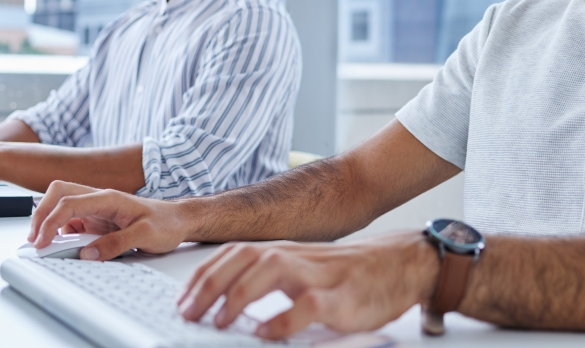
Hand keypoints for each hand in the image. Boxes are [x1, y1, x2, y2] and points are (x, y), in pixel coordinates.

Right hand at [28, 181, 187, 257]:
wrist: (179, 221)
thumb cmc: (166, 223)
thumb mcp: (146, 235)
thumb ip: (117, 244)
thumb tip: (88, 254)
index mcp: (109, 197)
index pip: (69, 202)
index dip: (50, 221)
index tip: (41, 242)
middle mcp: (100, 200)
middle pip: (58, 194)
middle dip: (41, 214)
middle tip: (34, 240)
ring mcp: (97, 209)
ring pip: (62, 206)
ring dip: (49, 222)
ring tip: (43, 245)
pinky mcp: (97, 220)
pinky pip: (72, 221)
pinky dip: (61, 231)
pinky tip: (62, 245)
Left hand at [177, 231, 439, 339]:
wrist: (402, 264)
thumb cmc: (351, 273)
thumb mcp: (305, 271)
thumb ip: (271, 280)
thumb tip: (225, 300)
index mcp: (286, 252)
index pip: (235, 254)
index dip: (205, 275)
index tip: (183, 299)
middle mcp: (298, 257)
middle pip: (245, 258)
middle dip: (211, 284)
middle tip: (188, 313)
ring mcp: (321, 275)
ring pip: (273, 270)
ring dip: (240, 294)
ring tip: (219, 320)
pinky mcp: (343, 298)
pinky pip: (309, 304)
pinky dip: (283, 318)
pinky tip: (266, 333)